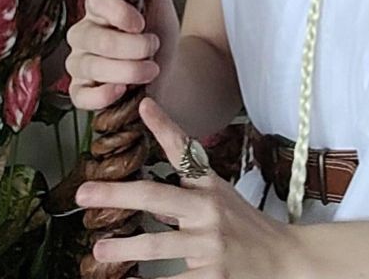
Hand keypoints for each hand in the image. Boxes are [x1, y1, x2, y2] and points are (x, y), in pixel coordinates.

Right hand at [66, 0, 179, 110]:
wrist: (168, 72)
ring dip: (125, 70)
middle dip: (130, 47)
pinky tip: (121, 90)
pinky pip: (80, 94)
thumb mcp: (161, 5)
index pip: (95, 0)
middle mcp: (84, 32)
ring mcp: (79, 62)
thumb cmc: (158, 36)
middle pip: (94, 38)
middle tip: (153, 48)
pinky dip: (102, 95)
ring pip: (90, 66)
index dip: (117, 11)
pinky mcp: (80, 90)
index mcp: (100, 7)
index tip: (141, 22)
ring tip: (150, 69)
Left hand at [76, 97, 301, 277]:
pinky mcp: (212, 276)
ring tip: (99, 249)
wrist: (284, 259)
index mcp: (209, 185)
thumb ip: (187, 192)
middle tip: (84, 193)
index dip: (164, 126)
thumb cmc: (247, 227)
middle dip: (116, 194)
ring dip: (124, 247)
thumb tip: (146, 195)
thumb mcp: (220, 197)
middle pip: (156, 196)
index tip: (143, 106)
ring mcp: (210, 243)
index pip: (185, 150)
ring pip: (158, 244)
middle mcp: (208, 209)